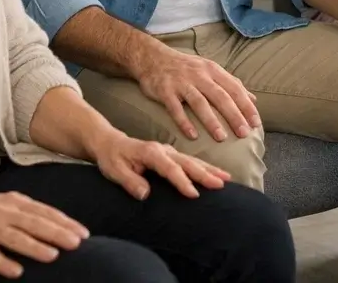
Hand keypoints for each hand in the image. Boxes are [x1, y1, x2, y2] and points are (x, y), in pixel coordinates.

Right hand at [0, 190, 88, 279]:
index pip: (45, 212)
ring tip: (53, 256)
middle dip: (57, 233)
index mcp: (14, 202)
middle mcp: (3, 212)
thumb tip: (56, 223)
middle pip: (34, 223)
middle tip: (77, 244)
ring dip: (35, 247)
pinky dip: (3, 263)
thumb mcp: (5, 203)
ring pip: (15, 238)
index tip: (83, 234)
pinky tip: (16, 272)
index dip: (65, 223)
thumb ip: (27, 212)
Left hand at [89, 126, 230, 199]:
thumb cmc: (112, 158)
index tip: (194, 194)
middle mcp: (163, 150)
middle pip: (187, 162)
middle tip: (221, 184)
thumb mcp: (114, 170)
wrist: (110, 143)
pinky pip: (191, 161)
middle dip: (205, 174)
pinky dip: (205, 167)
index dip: (182, 181)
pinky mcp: (171, 155)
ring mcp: (169, 151)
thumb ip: (130, 181)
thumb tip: (145, 194)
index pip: (170, 169)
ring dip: (210, 169)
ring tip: (226, 179)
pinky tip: (216, 174)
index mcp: (150, 152)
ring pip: (193, 160)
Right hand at [136, 48, 260, 141]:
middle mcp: (199, 75)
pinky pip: (175, 108)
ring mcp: (181, 82)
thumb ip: (231, 84)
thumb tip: (253, 99)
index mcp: (213, 70)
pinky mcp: (165, 90)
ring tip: (221, 138)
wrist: (153, 57)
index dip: (246, 106)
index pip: (234, 89)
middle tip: (244, 134)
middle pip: (220, 96)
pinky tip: (192, 136)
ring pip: (199, 102)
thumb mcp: (210, 70)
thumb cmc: (186, 67)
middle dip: (234, 115)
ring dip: (211, 120)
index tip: (256, 123)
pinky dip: (184, 122)